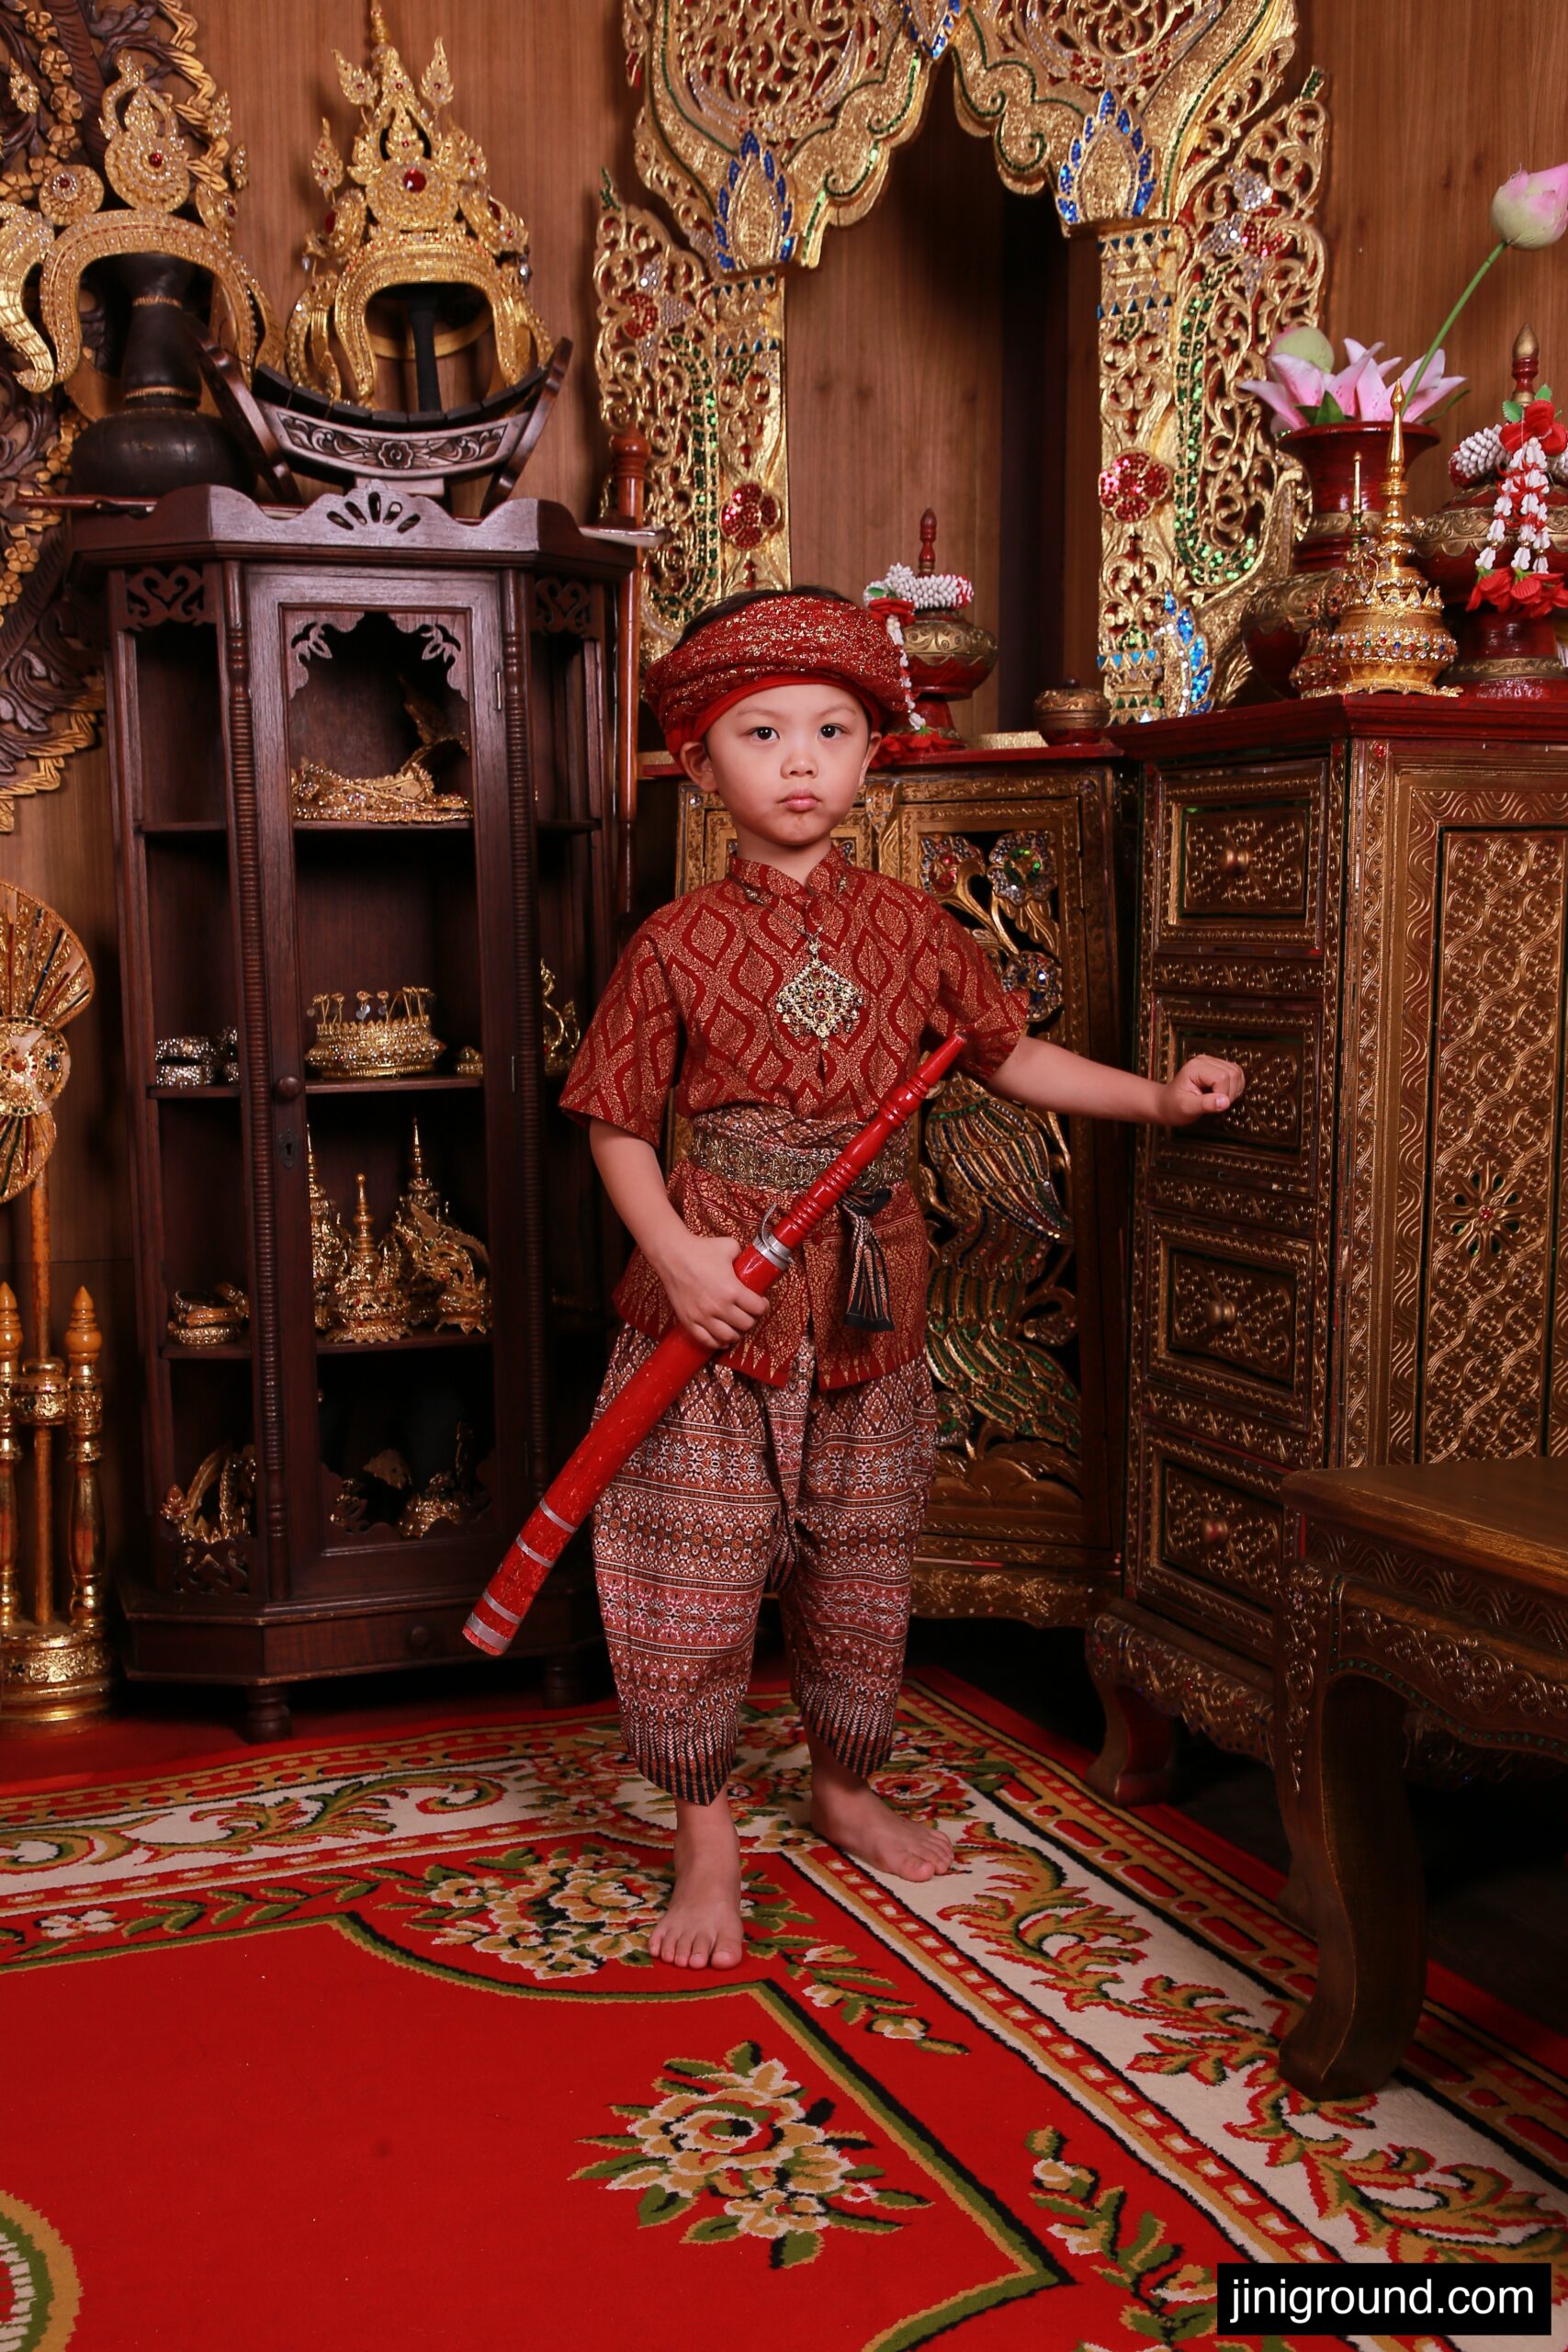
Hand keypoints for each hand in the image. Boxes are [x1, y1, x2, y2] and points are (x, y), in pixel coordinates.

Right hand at [651, 1229, 770, 1350]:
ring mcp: (702, 1316)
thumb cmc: (700, 1249)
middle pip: (746, 1324)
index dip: (763, 1306)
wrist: (672, 1255)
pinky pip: (706, 1341)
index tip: (761, 1303)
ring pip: (728, 1337)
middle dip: (751, 1318)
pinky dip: (717, 1342)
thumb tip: (750, 1262)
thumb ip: (743, 1257)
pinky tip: (722, 1338)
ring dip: (736, 1332)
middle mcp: (719, 1307)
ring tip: (736, 1325)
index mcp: (732, 1290)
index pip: (758, 1308)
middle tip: (749, 1312)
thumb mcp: (729, 1246)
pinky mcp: (689, 1320)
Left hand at [1159, 1054, 1245, 1125]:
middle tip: (1216, 1104)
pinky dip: (1235, 1087)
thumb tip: (1225, 1102)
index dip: (1223, 1094)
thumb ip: (1205, 1104)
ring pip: (1237, 1072)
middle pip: (1232, 1073)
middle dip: (1230, 1093)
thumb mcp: (1186, 1108)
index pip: (1222, 1077)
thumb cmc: (1173, 1106)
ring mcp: (1212, 1062)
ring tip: (1218, 1100)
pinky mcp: (1218, 1067)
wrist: (1167, 1103)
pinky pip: (1236, 1074)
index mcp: (1195, 1068)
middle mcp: (1204, 1060)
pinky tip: (1223, 1095)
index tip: (1214, 1106)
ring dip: (1234, 1090)